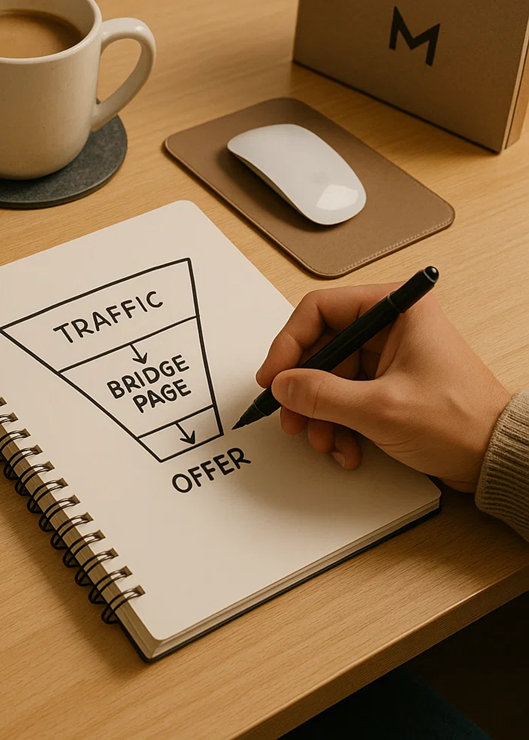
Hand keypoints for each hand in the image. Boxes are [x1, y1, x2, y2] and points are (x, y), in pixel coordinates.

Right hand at [256, 284, 510, 491]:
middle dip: (303, 389)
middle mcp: (390, 327)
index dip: (289, 343)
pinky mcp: (386, 384)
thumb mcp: (379, 409)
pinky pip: (344, 397)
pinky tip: (346, 448)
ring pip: (329, 377)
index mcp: (396, 310)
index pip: (320, 310)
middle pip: (321, 347)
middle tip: (291, 416)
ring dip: (319, 414)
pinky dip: (338, 424)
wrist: (494, 458)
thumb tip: (283, 385)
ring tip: (323, 441)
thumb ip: (321, 394)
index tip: (274, 376)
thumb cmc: (460, 421)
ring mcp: (388, 356)